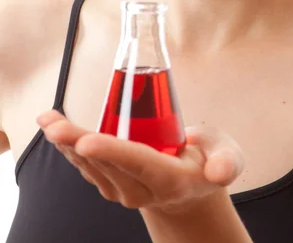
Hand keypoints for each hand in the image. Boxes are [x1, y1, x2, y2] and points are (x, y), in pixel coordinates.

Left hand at [36, 110, 243, 212]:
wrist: (189, 191)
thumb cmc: (207, 163)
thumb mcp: (227, 157)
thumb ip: (227, 162)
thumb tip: (219, 172)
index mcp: (168, 178)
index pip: (138, 163)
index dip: (112, 151)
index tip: (88, 141)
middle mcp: (140, 189)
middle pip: (105, 161)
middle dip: (76, 142)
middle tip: (53, 125)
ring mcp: (121, 190)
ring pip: (89, 164)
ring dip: (65, 142)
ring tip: (47, 119)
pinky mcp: (109, 184)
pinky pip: (84, 165)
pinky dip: (66, 145)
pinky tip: (52, 126)